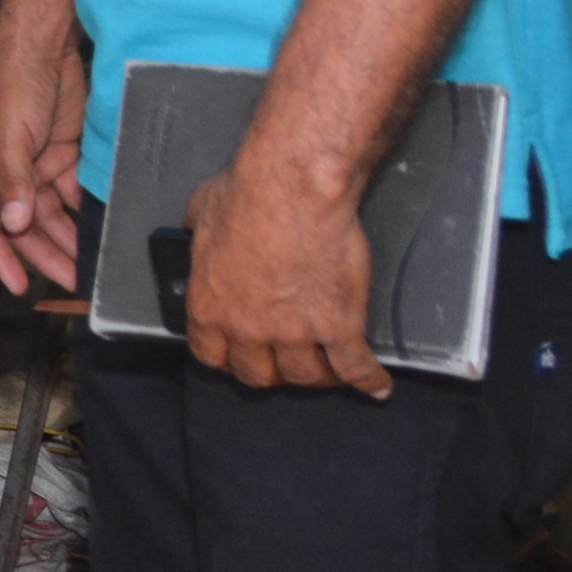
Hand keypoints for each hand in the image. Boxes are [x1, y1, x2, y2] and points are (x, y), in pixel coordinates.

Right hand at [0, 21, 88, 296]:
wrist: (43, 48)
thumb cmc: (11, 87)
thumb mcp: (7, 138)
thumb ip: (12, 183)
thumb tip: (15, 226)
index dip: (3, 259)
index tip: (22, 287)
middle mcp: (9, 177)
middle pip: (26, 228)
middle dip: (47, 256)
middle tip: (73, 282)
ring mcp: (37, 167)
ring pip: (53, 215)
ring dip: (70, 239)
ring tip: (92, 264)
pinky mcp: (64, 156)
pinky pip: (74, 193)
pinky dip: (85, 212)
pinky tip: (101, 229)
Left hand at [177, 151, 389, 397]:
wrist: (294, 187)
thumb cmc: (250, 192)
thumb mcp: (203, 212)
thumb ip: (197, 234)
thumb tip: (196, 230)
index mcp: (210, 305)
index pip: (212, 356)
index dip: (230, 360)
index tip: (242, 358)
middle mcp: (247, 328)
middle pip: (259, 375)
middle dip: (273, 373)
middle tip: (286, 366)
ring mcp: (294, 332)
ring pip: (306, 376)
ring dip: (318, 377)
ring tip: (328, 372)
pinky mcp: (337, 325)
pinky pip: (354, 366)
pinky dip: (368, 379)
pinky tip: (375, 385)